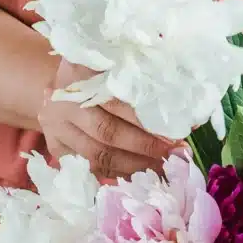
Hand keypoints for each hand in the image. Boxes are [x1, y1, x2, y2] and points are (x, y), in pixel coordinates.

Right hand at [39, 62, 178, 177]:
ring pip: (98, 155)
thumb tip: (187, 116)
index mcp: (80, 74)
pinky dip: (117, 174)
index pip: (117, 102)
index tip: (175, 132)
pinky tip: (140, 175)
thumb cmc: (96, 74)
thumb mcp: (114, 67)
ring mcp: (56, 128)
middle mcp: (64, 103)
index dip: (146, 121)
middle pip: (107, 132)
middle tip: (173, 155)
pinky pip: (90, 168)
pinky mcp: (55, 148)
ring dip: (134, 166)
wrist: (57, 87)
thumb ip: (144, 85)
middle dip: (145, 147)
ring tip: (162, 168)